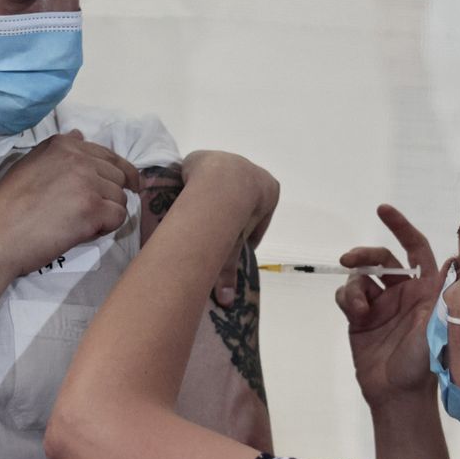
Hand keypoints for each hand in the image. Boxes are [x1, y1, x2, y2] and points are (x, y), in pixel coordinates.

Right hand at [0, 131, 138, 276]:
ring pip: (120, 198)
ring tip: (79, 223)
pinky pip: (119, 217)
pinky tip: (84, 231)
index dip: (116, 174)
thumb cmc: (8, 206)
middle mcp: (78, 158)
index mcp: (63, 145)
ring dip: (106, 213)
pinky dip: (106, 228)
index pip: (108, 155)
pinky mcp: (92, 208)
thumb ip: (59, 152)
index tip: (119, 187)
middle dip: (109, 195)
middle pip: (118, 176)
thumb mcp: (31, 164)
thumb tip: (80, 134)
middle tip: (87, 212)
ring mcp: (87, 182)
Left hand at [181, 150, 279, 306]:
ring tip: (199, 213)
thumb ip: (229, 268)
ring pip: (226, 186)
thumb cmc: (237, 210)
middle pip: (242, 201)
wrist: (221, 180)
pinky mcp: (212, 158)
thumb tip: (226, 300)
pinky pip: (207, 175)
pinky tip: (188, 196)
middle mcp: (257, 174)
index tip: (233, 241)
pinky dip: (200, 185)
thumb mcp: (235, 241)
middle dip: (230, 214)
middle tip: (215, 228)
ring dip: (215, 197)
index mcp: (271, 191)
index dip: (245, 232)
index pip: (259, 218)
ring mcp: (236, 162)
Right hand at [335, 205, 440, 408]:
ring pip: (360, 276)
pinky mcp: (360, 318)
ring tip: (358, 308)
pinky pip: (347, 294)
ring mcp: (380, 304)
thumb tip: (458, 258)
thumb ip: (444, 293)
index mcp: (425, 288)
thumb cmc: (424, 362)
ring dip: (355, 286)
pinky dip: (347, 299)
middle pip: (380, 258)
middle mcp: (403, 291)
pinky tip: (355, 316)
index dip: (402, 227)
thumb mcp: (438, 326)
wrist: (398, 394)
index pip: (415, 249)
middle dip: (364, 254)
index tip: (383, 211)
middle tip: (349, 259)